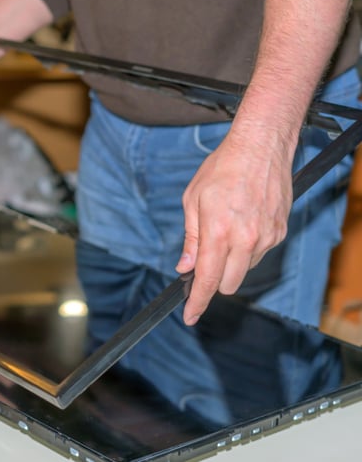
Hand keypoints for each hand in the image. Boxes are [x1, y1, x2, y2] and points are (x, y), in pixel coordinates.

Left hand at [175, 130, 292, 325]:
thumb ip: (191, 239)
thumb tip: (184, 266)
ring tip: (225, 230)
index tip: (190, 316)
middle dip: (212, 281)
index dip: (196, 302)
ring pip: (244, 271)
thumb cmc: (222, 169)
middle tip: (202, 263)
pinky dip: (247, 249)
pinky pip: (259, 255)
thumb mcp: (193, 200)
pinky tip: (242, 225)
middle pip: (227, 284)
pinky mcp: (279, 232)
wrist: (261, 147)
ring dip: (231, 264)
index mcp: (218, 232)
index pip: (206, 280)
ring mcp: (266, 238)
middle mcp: (245, 240)